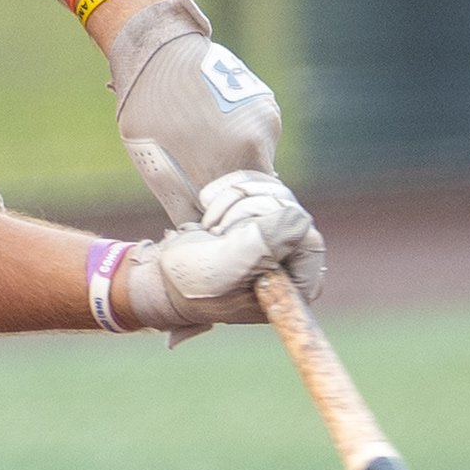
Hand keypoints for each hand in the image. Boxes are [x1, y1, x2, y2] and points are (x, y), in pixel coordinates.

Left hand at [107, 0, 282, 223]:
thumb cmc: (148, 112)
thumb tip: (197, 230)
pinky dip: (241, 141)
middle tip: (202, 188)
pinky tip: (214, 127)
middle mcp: (256, 142)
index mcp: (229, 161)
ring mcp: (265, 122)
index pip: (239, 211)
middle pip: (250, 190)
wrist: (159, 52)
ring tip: (202, 148)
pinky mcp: (268, 107)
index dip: (222, 218)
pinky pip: (259, 139)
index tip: (206, 218)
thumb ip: (182, 201)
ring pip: (257, 163)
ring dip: (236, 166)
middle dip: (229, 195)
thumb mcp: (154, 166)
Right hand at [120, 169, 325, 337]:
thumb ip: (264, 244)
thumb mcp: (225, 267)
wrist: (163, 277)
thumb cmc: (192, 283)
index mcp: (297, 285)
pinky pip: (260, 183)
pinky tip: (210, 205)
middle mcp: (296, 260)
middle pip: (291, 209)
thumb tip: (301, 217)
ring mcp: (280, 236)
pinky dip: (231, 189)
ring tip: (211, 226)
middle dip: (245, 213)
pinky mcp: (262, 215)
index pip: (307, 237)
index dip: (266, 227)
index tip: (230, 238)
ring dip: (235, 201)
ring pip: (275, 192)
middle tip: (216, 235)